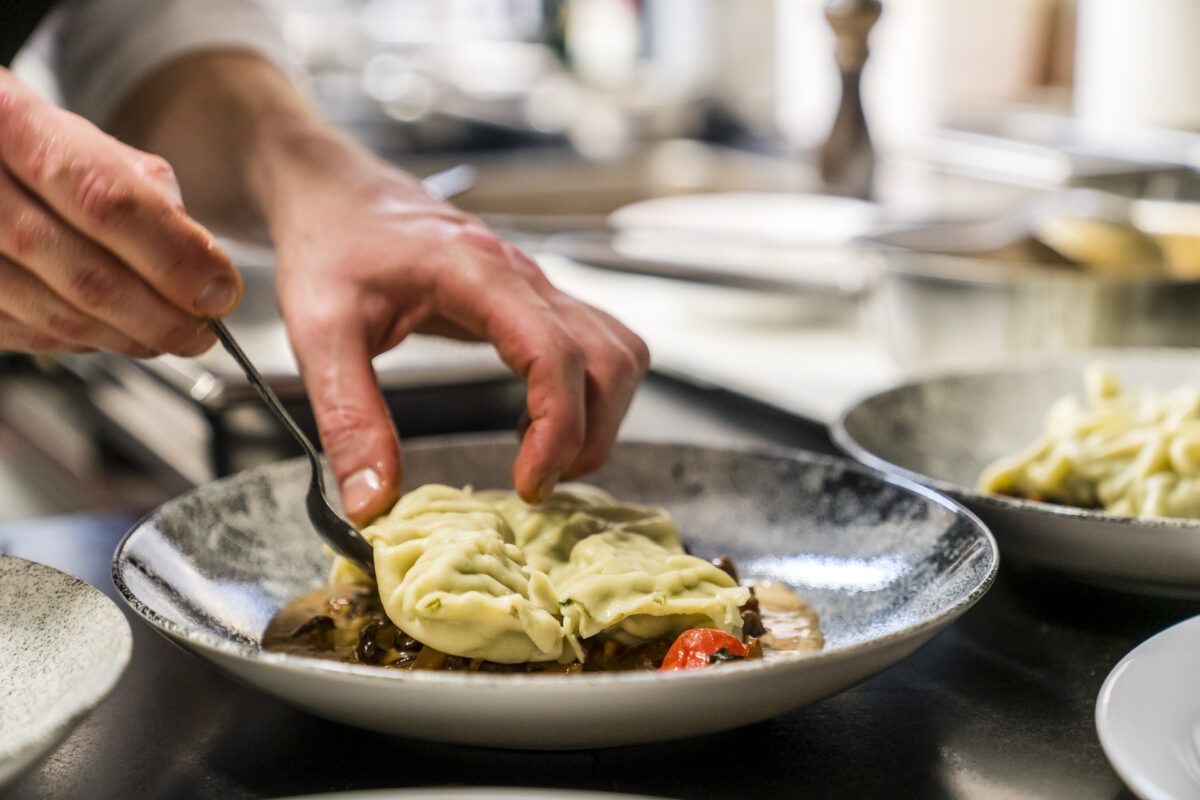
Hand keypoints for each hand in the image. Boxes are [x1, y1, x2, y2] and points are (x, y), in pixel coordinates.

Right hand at [0, 68, 240, 355]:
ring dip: (129, 338)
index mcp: (12, 122)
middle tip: (203, 330)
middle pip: (86, 274)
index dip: (174, 257)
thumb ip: (148, 193)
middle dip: (161, 315)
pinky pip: (32, 335)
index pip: (107, 203)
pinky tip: (115, 331)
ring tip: (170, 336)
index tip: (220, 289)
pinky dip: (87, 343)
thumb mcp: (90, 142)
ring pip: (59, 317)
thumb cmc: (30, 147)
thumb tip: (202, 268)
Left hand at [264, 150, 648, 523]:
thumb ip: (349, 419)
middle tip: (537, 481)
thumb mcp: (319, 334)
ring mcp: (536, 284)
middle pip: (608, 358)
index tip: (528, 482)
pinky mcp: (535, 298)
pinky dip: (589, 392)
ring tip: (545, 455)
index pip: (557, 353)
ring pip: (618, 351)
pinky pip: (598, 344)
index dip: (558, 427)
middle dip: (589, 433)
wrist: (334, 193)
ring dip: (601, 413)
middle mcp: (523, 275)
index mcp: (476, 272)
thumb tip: (373, 503)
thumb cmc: (330, 246)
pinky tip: (535, 416)